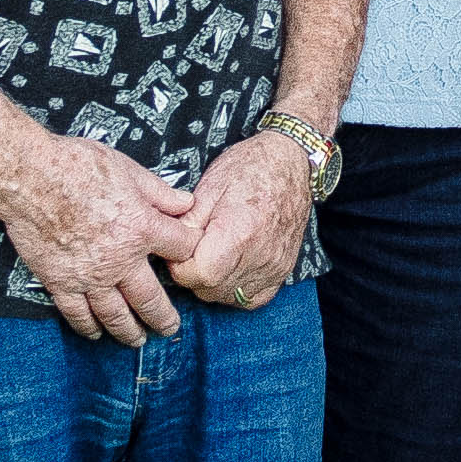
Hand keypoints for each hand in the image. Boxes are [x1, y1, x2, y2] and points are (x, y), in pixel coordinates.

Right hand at [8, 130, 202, 343]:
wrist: (29, 176)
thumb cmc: (76, 165)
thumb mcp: (128, 169)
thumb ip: (159, 192)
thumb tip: (185, 203)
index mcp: (142, 228)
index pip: (182, 249)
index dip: (189, 250)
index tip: (187, 255)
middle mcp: (120, 259)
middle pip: (151, 299)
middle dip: (164, 317)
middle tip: (171, 329)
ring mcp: (89, 276)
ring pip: (116, 315)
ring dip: (130, 331)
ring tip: (139, 339)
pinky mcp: (60, 282)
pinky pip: (78, 314)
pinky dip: (88, 328)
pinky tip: (95, 333)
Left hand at [169, 133, 314, 310]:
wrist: (290, 163)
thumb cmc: (249, 168)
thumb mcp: (209, 186)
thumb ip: (187, 224)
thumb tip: (170, 250)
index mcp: (240, 231)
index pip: (199, 274)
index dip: (180, 266)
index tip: (180, 249)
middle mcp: (261, 255)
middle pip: (211, 289)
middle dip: (193, 274)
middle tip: (194, 248)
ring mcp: (275, 266)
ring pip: (227, 296)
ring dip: (212, 283)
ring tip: (211, 254)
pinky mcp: (283, 271)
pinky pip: (251, 298)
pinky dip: (235, 289)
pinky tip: (229, 268)